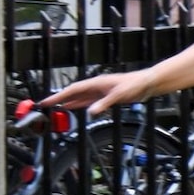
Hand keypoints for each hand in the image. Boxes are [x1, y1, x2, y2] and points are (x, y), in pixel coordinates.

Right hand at [39, 69, 158, 116]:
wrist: (147, 84)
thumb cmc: (135, 84)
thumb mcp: (119, 95)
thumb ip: (104, 104)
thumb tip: (92, 112)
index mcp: (96, 83)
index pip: (72, 89)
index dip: (58, 96)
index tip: (47, 101)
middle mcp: (96, 86)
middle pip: (73, 93)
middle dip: (59, 99)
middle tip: (46, 106)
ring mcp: (100, 91)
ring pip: (79, 97)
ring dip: (68, 102)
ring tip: (56, 108)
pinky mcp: (106, 96)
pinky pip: (88, 101)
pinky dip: (79, 104)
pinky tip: (74, 107)